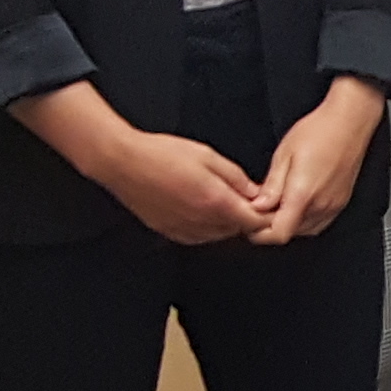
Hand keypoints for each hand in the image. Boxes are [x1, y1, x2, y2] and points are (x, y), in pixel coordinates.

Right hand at [98, 128, 274, 245]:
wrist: (123, 163)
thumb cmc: (162, 154)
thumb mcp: (208, 156)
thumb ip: (236, 178)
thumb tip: (255, 193)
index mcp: (214, 201)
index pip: (254, 222)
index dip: (265, 216)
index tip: (268, 206)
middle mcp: (200, 221)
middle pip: (237, 230)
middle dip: (245, 217)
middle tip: (244, 198)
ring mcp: (183, 229)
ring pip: (217, 235)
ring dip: (225, 222)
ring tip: (219, 198)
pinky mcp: (168, 232)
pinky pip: (197, 237)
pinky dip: (206, 227)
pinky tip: (200, 208)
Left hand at [251, 78, 389, 243]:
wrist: (350, 120)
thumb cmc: (320, 130)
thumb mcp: (284, 154)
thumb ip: (271, 186)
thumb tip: (258, 206)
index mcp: (303, 194)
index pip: (278, 233)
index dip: (259, 233)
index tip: (249, 221)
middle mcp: (321, 205)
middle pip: (290, 233)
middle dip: (271, 224)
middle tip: (260, 206)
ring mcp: (333, 206)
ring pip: (304, 231)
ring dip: (288, 222)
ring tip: (277, 202)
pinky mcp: (341, 202)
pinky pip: (318, 222)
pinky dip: (303, 219)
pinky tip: (296, 203)